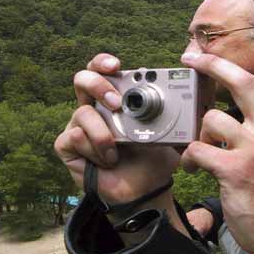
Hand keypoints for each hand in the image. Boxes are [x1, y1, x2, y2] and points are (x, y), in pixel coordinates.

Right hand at [54, 54, 181, 207]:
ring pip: (82, 114)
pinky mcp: (66, 146)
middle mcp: (93, 108)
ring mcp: (77, 126)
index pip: (101, 70)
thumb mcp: (168, 131)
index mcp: (114, 99)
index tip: (116, 66)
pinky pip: (76, 137)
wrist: (144, 190)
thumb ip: (170, 110)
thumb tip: (187, 90)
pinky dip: (96, 151)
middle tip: (116, 103)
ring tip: (116, 152)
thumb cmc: (153, 159)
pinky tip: (105, 162)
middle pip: (81, 80)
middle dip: (98, 85)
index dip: (103, 63)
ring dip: (104, 135)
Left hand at [179, 52, 253, 253]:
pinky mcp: (235, 169)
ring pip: (210, 120)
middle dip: (212, 66)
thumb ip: (247, 131)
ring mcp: (253, 149)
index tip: (200, 56)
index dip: (223, 66)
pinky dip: (189, 160)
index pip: (252, 84)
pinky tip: (195, 169)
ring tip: (199, 156)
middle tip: (188, 60)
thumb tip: (213, 112)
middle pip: (242, 84)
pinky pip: (197, 150)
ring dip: (196, 137)